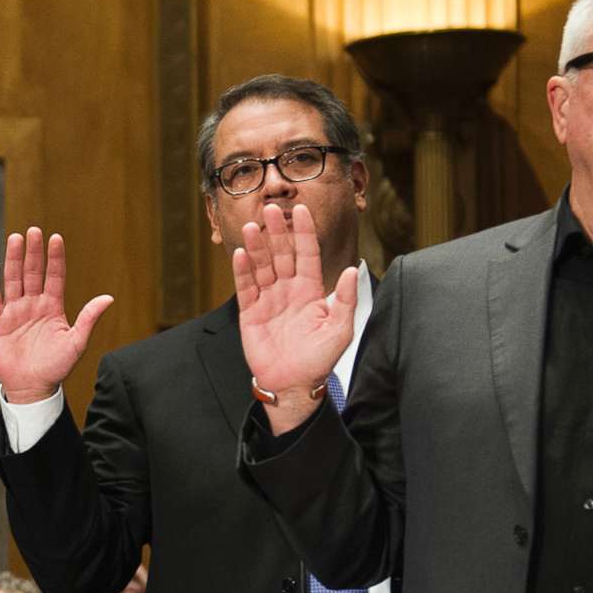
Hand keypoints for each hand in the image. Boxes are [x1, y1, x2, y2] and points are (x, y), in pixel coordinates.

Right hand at [0, 227, 111, 403]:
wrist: (33, 388)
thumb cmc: (56, 368)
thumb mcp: (76, 343)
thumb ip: (88, 319)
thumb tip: (108, 299)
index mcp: (52, 307)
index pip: (54, 276)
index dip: (54, 258)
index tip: (55, 238)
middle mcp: (33, 305)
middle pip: (31, 272)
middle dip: (32, 252)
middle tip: (33, 231)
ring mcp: (14, 312)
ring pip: (13, 280)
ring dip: (13, 260)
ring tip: (15, 239)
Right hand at [232, 204, 356, 431]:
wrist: (294, 384)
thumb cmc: (319, 359)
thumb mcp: (340, 329)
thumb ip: (345, 300)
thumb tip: (352, 270)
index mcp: (310, 290)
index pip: (307, 254)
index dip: (304, 233)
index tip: (302, 210)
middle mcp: (288, 290)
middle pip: (281, 254)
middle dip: (277, 231)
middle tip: (271, 208)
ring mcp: (268, 299)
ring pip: (262, 266)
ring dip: (257, 246)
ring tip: (253, 226)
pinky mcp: (250, 312)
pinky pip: (246, 287)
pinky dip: (242, 270)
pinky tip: (240, 253)